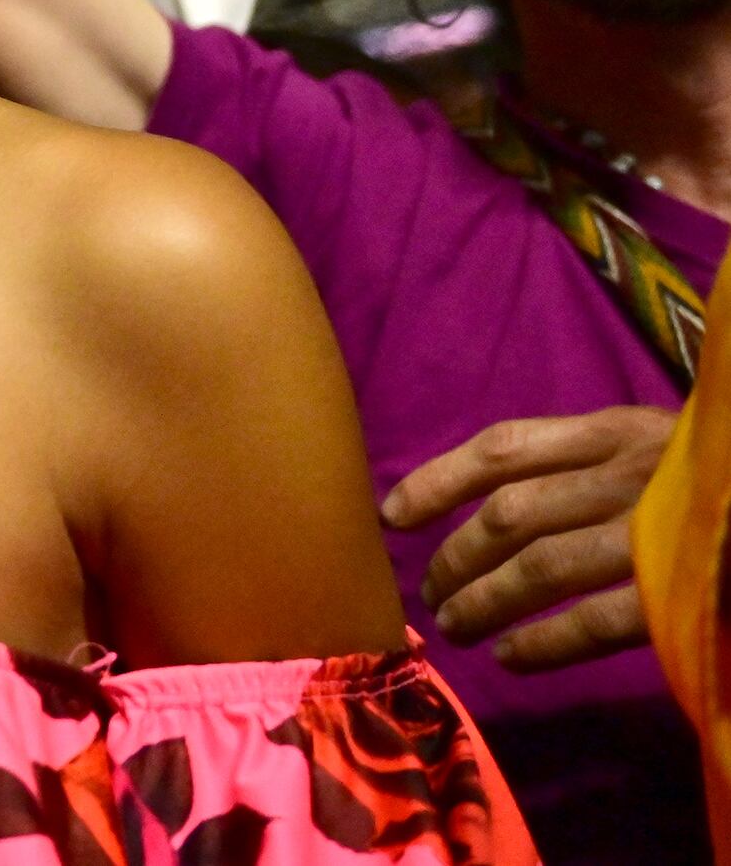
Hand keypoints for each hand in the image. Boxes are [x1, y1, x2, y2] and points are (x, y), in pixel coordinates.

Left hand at [384, 403, 674, 670]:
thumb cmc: (721, 483)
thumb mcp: (665, 448)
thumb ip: (598, 463)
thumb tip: (512, 503)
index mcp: (616, 432)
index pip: (502, 449)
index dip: (437, 482)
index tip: (391, 516)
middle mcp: (625, 474)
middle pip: (509, 513)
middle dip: (457, 557)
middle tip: (428, 594)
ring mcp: (651, 533)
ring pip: (539, 566)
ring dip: (484, 602)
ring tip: (453, 628)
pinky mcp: (679, 591)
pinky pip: (594, 620)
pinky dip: (544, 642)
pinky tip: (510, 656)